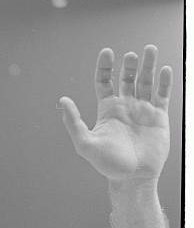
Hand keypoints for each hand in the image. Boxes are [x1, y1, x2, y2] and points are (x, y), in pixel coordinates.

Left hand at [60, 45, 171, 181]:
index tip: (107, 52)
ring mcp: (143, 110)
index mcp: (107, 109)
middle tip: (131, 54)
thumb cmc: (107, 164)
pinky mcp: (159, 117)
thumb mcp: (85, 143)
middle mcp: (125, 106)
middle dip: (128, 64)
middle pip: (126, 78)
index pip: (104, 82)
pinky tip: (165, 69)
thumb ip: (74, 122)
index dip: (105, 67)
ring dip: (148, 66)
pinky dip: (165, 81)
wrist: (132, 178)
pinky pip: (162, 95)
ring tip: (149, 50)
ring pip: (146, 82)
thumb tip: (62, 100)